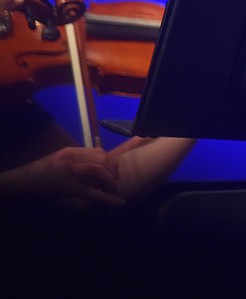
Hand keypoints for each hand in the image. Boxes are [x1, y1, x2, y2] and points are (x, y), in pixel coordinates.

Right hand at [5, 147, 123, 206]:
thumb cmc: (39, 175)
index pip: (100, 152)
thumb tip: (98, 172)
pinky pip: (91, 192)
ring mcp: (69, 170)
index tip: (113, 174)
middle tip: (114, 184)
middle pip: (103, 159)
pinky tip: (118, 202)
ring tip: (113, 192)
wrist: (19, 182)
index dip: (111, 163)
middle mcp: (71, 157)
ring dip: (110, 183)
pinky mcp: (66, 186)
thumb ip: (77, 162)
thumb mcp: (59, 162)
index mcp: (71, 151)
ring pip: (99, 171)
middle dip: (113, 172)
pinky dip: (107, 198)